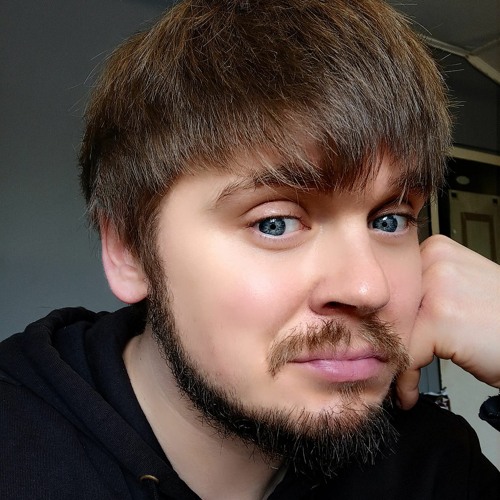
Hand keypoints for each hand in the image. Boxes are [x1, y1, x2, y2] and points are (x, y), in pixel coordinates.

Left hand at [396, 234, 499, 408]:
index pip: (391, 286)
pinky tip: (409, 393)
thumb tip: (383, 312)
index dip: (386, 318)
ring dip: (396, 362)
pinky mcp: (439, 320)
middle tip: (386, 363)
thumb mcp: (460, 289)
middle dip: (388, 340)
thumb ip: (425, 289)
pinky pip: (406, 355)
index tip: (383, 339)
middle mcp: (434, 262)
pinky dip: (406, 380)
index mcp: (436, 250)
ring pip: (395, 331)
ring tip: (401, 379)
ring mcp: (436, 289)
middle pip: (389, 308)